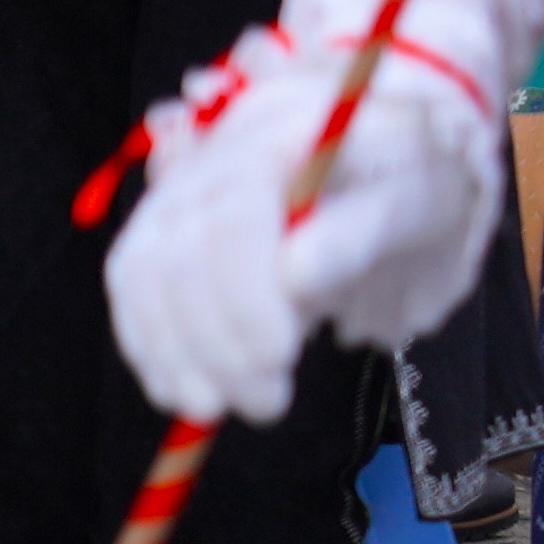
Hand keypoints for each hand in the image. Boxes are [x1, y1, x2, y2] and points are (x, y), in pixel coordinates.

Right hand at [99, 18, 503, 427]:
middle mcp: (214, 158)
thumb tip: (295, 277)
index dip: (246, 295)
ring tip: (225, 407)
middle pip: (179, 252)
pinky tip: (186, 391)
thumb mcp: (410, 201)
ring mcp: (177, 192)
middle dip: (215, 340)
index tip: (281, 358)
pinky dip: (152, 346)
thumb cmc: (405, 177)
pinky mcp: (160, 229)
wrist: (383, 157)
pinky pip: (132, 289)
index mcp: (281, 136)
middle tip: (268, 403)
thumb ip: (356, 235)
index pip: (234, 217)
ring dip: (176, 353)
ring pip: (142, 275)